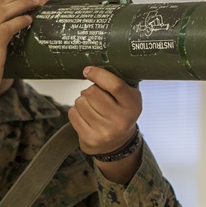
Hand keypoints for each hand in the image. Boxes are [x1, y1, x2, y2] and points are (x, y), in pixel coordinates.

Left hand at [68, 67, 141, 183]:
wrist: (118, 143)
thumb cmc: (122, 113)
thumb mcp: (130, 97)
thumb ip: (120, 81)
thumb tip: (99, 63)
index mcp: (133, 106)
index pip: (115, 85)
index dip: (98, 74)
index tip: (88, 70)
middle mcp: (120, 120)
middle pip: (92, 93)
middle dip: (90, 90)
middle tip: (96, 96)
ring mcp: (105, 131)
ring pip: (80, 103)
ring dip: (82, 101)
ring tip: (92, 107)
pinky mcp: (90, 139)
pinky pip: (73, 114)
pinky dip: (76, 112)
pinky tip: (86, 116)